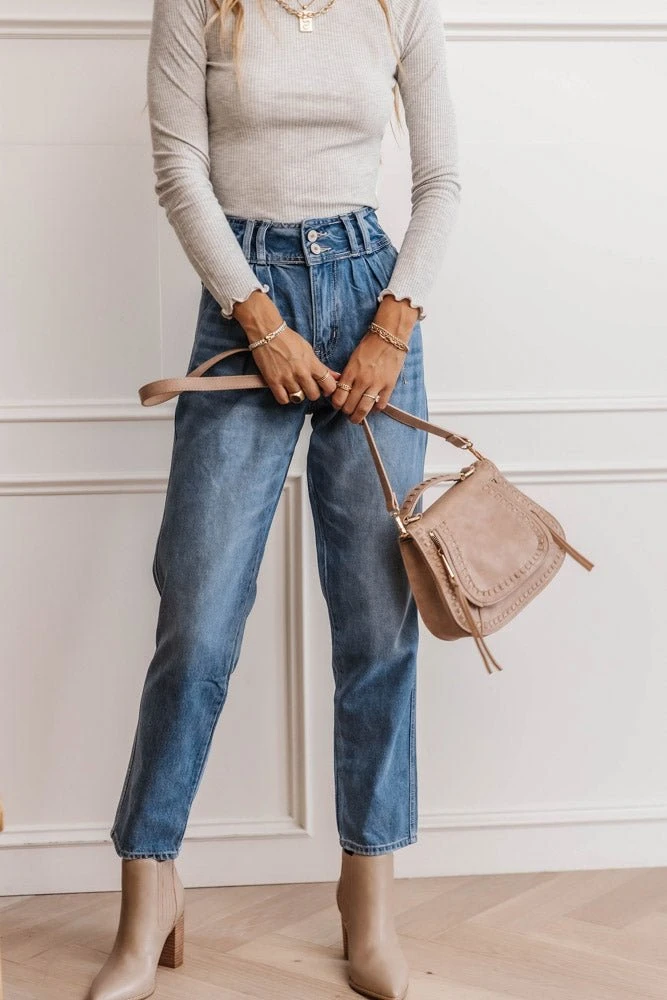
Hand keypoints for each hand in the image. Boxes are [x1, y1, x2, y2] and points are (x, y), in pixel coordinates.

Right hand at [232, 289, 338, 404]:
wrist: (267, 333)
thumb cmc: (288, 339)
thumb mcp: (309, 350)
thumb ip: (322, 366)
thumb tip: (336, 376)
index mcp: (312, 364)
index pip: (329, 385)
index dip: (328, 389)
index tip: (324, 387)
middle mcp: (301, 372)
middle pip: (314, 395)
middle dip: (312, 392)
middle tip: (307, 386)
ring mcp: (287, 378)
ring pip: (299, 399)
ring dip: (298, 394)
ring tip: (294, 386)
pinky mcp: (273, 381)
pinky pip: (283, 400)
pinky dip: (285, 397)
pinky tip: (284, 390)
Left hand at [330, 328, 407, 423]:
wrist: (390, 336)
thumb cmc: (370, 344)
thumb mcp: (353, 358)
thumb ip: (348, 375)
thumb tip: (342, 389)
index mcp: (351, 372)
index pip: (338, 397)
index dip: (336, 404)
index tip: (338, 404)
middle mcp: (362, 380)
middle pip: (349, 406)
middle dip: (346, 412)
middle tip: (347, 412)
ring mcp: (376, 384)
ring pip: (363, 409)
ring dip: (358, 417)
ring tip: (357, 418)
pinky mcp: (389, 386)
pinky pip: (380, 405)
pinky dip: (375, 409)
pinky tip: (373, 406)